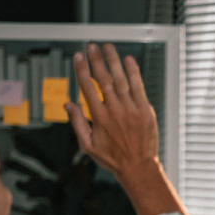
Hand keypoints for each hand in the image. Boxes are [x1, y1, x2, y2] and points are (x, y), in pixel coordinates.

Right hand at [65, 43, 159, 180]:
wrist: (139, 167)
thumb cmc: (114, 159)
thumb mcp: (88, 146)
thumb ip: (77, 123)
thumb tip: (68, 105)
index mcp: (99, 118)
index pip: (87, 87)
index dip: (81, 70)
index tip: (78, 57)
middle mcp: (115, 111)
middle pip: (103, 79)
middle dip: (96, 61)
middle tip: (91, 46)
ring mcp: (131, 110)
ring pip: (121, 80)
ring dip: (114, 62)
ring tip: (108, 48)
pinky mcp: (145, 111)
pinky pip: (139, 88)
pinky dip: (134, 73)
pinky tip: (129, 61)